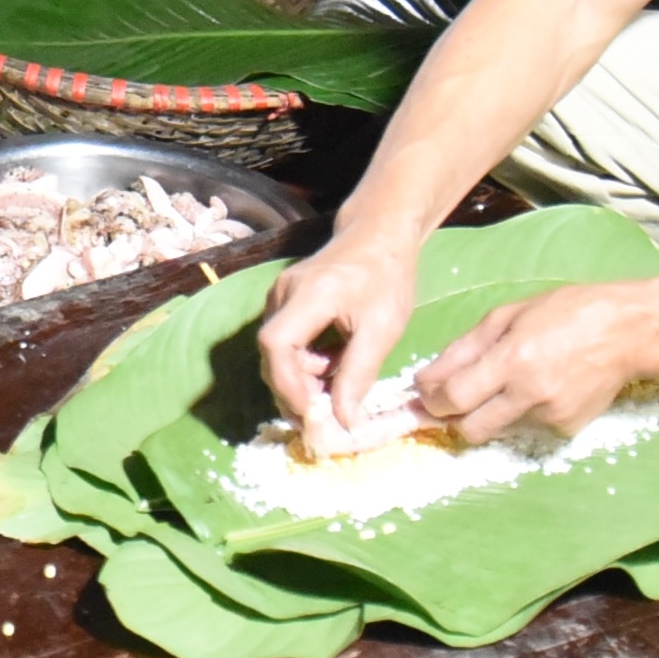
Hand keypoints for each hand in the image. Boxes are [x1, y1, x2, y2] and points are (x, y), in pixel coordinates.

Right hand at [256, 233, 422, 452]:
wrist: (379, 236)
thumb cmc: (386, 278)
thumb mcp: (383, 329)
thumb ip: (359, 375)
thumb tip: (343, 421)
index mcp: (310, 294)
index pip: (277, 343)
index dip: (287, 384)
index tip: (311, 414)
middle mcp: (284, 293)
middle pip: (272, 353)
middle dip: (294, 390)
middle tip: (323, 418)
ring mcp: (279, 296)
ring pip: (277, 352)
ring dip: (302, 378)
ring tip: (336, 387)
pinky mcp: (284, 302)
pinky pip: (284, 343)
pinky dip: (304, 363)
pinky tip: (331, 364)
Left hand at [408, 282, 658, 441]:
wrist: (627, 332)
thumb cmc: (566, 312)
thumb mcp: (507, 316)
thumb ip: (463, 350)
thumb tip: (427, 379)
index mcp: (513, 359)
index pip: (454, 398)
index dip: (431, 400)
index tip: (425, 393)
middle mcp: (530, 393)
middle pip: (469, 429)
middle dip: (453, 418)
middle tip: (452, 399)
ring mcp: (551, 415)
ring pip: (498, 430)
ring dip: (488, 413)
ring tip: (507, 383)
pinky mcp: (567, 429)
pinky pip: (527, 427)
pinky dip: (521, 413)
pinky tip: (539, 387)